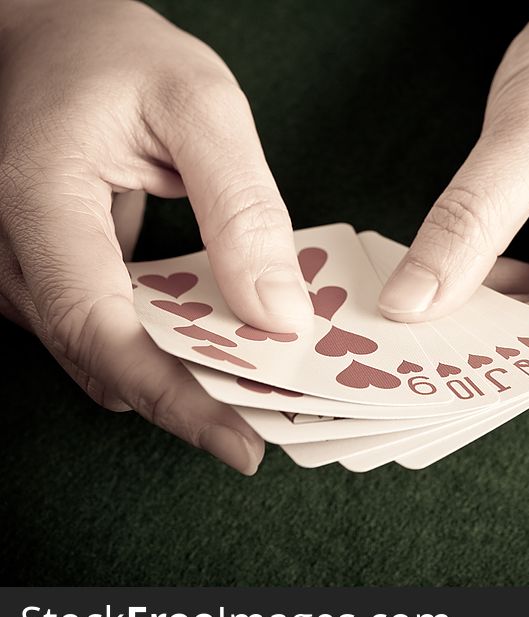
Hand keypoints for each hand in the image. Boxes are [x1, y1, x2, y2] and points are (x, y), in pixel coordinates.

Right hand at [0, 0, 311, 472]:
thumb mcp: (201, 106)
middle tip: (281, 417)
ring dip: (184, 378)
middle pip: (104, 362)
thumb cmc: (117, 57)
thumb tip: (277, 315)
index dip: (175, 399)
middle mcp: (12, 252)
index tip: (244, 444)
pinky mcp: (49, 277)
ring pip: (105, 359)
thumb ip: (241, 208)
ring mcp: (22, 272)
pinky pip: (108, 333)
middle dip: (193, 399)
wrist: (56, 38)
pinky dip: (168, 346)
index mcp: (37, 203)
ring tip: (265, 386)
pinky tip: (225, 343)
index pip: (101, 333)